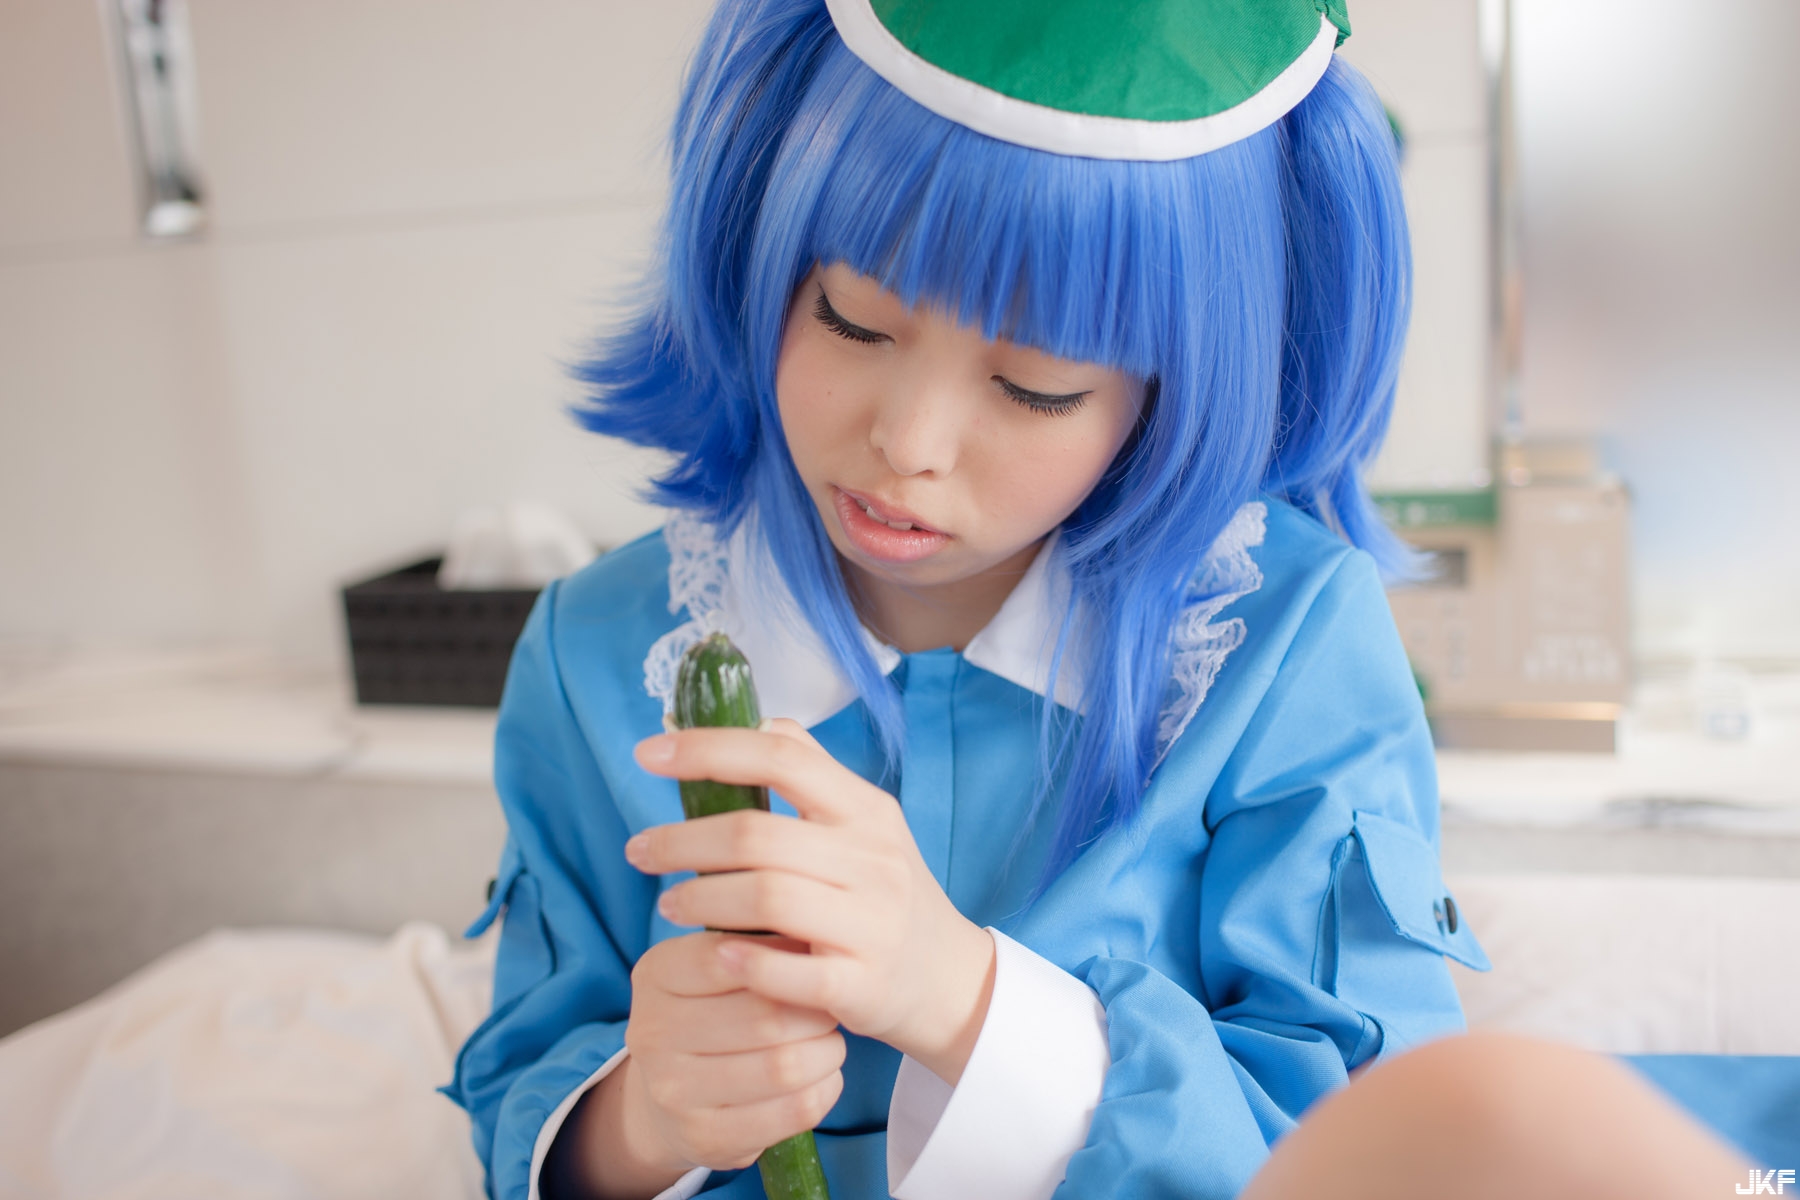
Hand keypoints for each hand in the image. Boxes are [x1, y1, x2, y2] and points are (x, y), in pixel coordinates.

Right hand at [615, 931, 846, 1173]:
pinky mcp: (705, 1137)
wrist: (671, 1095)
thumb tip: (816, 932)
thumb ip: (758, 941)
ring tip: (829, 1040)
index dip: (786, 958)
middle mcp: (653, 1033)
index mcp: (656, 974)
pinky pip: (793, 1110)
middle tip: (830, 1005)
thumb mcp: (718, 964)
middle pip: (767, 1016)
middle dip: (815, 1009)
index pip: (731, 955)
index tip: (812, 959)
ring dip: (826, 1051)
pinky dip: (825, 1089)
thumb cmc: (714, 1011)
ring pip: (784, 1066)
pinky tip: (822, 1076)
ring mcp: (673, 1091)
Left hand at [630, 719, 996, 1084]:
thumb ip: (812, 771)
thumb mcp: (865, 823)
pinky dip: (742, 962)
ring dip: (700, 898)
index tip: (648, 755)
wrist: (948, 978)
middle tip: (639, 851)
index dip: (709, 749)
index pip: (782, 756)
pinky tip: (714, 955)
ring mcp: (870, 923)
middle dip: (682, 841)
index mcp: (864, 809)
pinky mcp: (861, 985)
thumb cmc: (886, 892)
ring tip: (668, 904)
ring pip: (765, 898)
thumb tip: (756, 719)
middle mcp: (872, 859)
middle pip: (757, 835)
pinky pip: (788, 972)